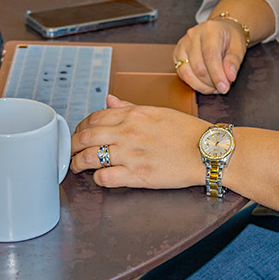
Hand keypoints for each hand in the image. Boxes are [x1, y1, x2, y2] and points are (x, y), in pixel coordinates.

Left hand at [71, 95, 207, 188]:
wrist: (208, 151)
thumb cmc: (188, 132)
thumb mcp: (158, 112)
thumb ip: (130, 107)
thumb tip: (109, 100)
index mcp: (134, 115)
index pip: (95, 118)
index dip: (81, 127)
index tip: (79, 134)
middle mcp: (128, 133)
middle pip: (86, 137)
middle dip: (72, 145)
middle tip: (70, 151)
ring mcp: (131, 155)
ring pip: (90, 158)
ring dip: (78, 163)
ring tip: (76, 167)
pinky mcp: (138, 176)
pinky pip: (106, 178)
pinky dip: (97, 178)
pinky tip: (99, 178)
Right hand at [174, 18, 246, 93]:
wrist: (220, 29)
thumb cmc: (230, 38)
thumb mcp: (239, 47)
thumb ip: (234, 61)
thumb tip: (229, 77)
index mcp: (210, 30)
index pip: (210, 55)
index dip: (217, 75)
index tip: (224, 87)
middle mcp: (193, 35)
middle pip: (198, 67)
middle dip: (211, 82)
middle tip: (223, 87)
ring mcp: (183, 44)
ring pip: (187, 73)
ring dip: (202, 85)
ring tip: (214, 87)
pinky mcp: (177, 54)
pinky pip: (182, 73)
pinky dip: (194, 83)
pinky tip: (205, 84)